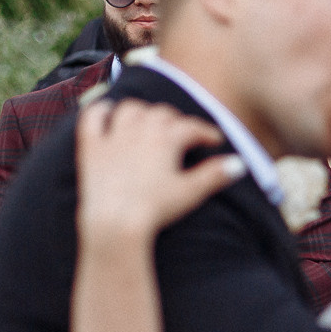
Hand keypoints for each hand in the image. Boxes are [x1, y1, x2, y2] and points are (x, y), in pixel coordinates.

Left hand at [76, 102, 243, 242]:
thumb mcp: (190, 192)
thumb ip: (215, 175)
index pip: (191, 127)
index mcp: (166, 138)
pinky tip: (108, 112)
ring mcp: (113, 136)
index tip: (214, 141)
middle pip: (162, 114)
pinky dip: (100, 110)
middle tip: (184, 133)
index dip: (206, 132)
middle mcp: (139, 130)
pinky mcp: (90, 147)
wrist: (115, 222)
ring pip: (130, 109)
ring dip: (143, 111)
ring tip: (149, 120)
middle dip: (176, 120)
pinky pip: (92, 117)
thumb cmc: (155, 209)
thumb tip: (240, 163)